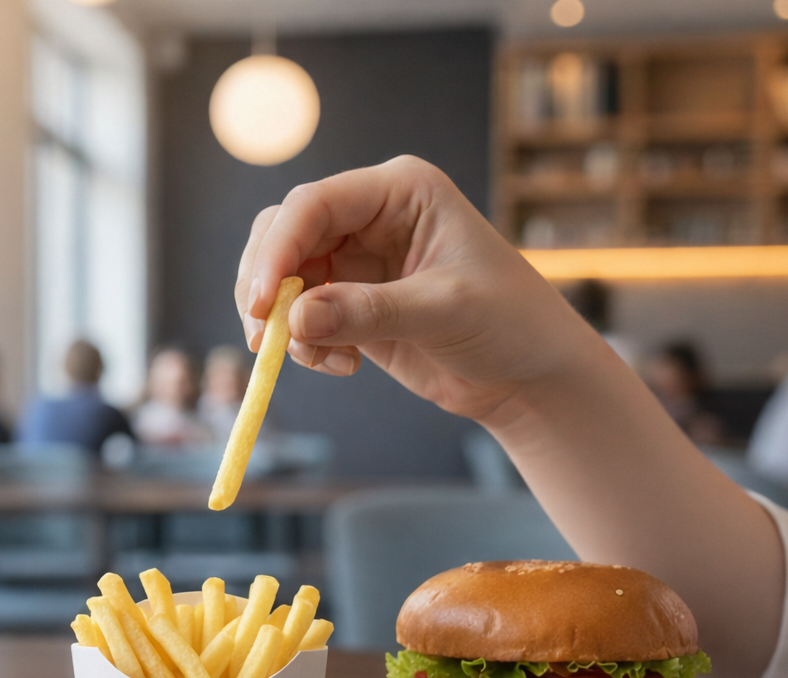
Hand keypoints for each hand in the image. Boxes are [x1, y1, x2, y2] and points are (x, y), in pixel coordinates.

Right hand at [235, 155, 602, 425]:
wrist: (528, 375)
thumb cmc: (509, 324)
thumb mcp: (445, 311)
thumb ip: (370, 312)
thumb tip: (295, 320)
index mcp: (400, 191)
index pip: (315, 204)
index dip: (278, 249)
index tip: (260, 303)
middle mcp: (371, 216)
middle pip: (284, 234)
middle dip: (266, 285)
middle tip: (263, 335)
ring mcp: (356, 260)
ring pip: (282, 277)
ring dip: (281, 320)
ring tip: (314, 358)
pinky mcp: (349, 302)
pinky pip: (298, 316)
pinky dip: (301, 344)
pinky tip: (341, 366)